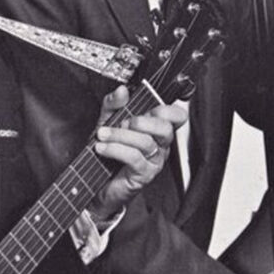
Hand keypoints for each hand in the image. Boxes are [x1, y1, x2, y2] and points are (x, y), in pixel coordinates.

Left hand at [89, 85, 185, 219]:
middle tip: (123, 123)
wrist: (97, 182)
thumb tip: (122, 90)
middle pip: (165, 127)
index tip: (147, 108)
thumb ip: (113, 104)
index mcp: (156, 129)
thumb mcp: (108, 122)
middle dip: (142, 121)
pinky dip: (116, 149)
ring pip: (146, 142)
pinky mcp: (144, 174)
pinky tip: (103, 147)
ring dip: (120, 135)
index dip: (166, 109)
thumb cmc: (108, 152)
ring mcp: (154, 160)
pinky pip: (134, 157)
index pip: (176, 116)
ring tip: (103, 135)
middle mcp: (160, 145)